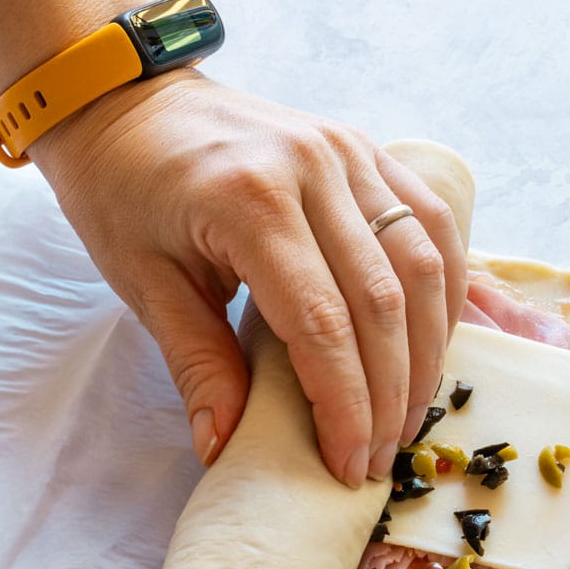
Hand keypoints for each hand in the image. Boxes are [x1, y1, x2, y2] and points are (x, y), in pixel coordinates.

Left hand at [31, 72, 468, 486]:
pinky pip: (429, 224)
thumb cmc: (126, 194)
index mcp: (250, 201)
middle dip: (389, 393)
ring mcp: (348, 151)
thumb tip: (225, 448)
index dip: (344, 405)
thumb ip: (197, 365)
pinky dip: (443, 291)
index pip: (322, 324)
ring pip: (422, 263)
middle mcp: (312, 167)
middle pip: (382, 301)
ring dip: (426, 351)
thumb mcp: (146, 286)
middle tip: (381, 457)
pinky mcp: (365, 150)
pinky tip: (430, 347)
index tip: (349, 464)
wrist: (130, 104)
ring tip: (408, 414)